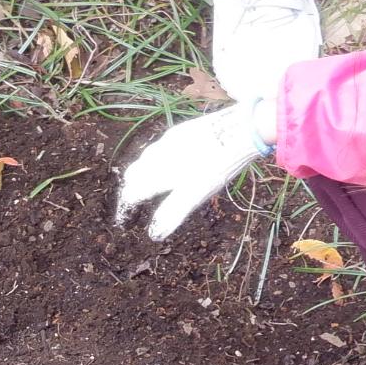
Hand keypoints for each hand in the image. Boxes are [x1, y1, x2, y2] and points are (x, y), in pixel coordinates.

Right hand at [115, 102, 270, 239]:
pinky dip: (156, 160)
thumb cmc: (216, 166)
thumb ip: (172, 213)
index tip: (127, 222)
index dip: (127, 210)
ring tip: (148, 185)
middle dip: (130, 190)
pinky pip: (159, 147)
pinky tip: (169, 163)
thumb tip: (154, 234)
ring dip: (141, 174)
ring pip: (145, 159)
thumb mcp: (194, 194)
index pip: (132, 194)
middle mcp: (157, 155)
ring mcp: (168, 140)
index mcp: (157, 172)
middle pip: (133, 174)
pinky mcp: (181, 131)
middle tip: (135, 204)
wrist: (239, 130)